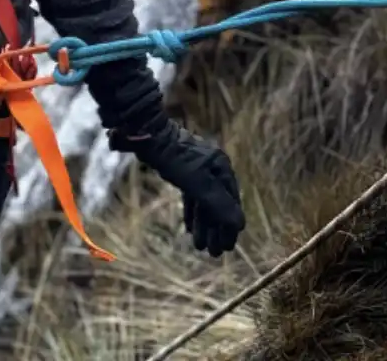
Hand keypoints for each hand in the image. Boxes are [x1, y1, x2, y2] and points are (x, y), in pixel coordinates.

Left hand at [112, 122, 244, 256]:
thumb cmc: (173, 157)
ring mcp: (197, 167)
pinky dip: (191, 211)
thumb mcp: (196, 183)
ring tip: (200, 246)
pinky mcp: (182, 168)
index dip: (229, 226)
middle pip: (218, 203)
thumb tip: (241, 226)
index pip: (231, 203)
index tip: (228, 247)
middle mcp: (213, 167)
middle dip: (215, 229)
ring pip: (203, 200)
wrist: (145, 133)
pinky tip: (188, 228)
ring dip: (203, 224)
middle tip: (213, 253)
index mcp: (222, 167)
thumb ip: (217, 204)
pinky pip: (191, 194)